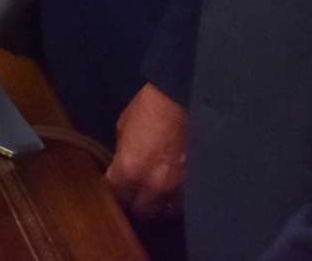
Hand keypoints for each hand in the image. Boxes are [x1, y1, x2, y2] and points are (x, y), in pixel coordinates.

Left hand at [107, 83, 188, 219]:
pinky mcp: (198, 185)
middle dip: (135, 206)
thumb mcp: (123, 128)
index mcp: (129, 170)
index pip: (116, 197)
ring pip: (166, 212)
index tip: (114, 193)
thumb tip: (121, 167)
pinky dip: (178, 200)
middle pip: (141, 212)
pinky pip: (185, 203)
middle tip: (134, 198)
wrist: (184, 99)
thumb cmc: (149, 108)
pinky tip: (174, 191)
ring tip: (156, 197)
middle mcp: (154, 186)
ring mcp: (179, 189)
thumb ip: (121, 153)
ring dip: (159, 206)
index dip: (114, 196)